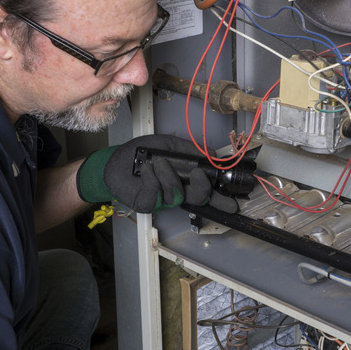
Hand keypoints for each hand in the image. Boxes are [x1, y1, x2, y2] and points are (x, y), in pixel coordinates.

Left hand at [77, 135, 237, 213]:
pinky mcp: (146, 204)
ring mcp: (162, 200)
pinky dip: (152, 179)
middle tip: (199, 174)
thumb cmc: (143, 153)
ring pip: (176, 195)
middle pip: (198, 199)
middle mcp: (177, 192)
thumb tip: (213, 153)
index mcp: (186, 181)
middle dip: (202, 188)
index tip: (234, 203)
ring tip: (158, 162)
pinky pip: (155, 194)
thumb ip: (192, 150)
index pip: (208, 193)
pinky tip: (146, 169)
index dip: (221, 200)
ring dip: (169, 175)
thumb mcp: (170, 145)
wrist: (117, 160)